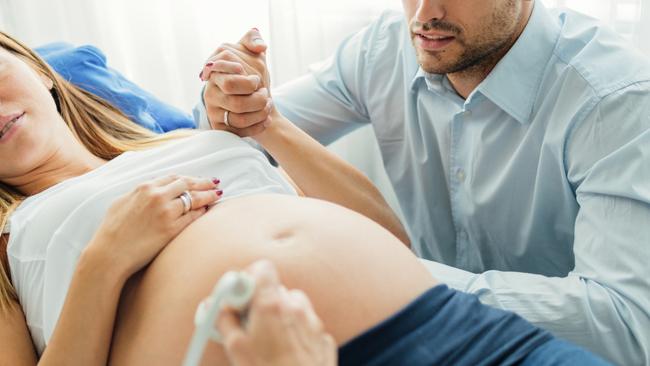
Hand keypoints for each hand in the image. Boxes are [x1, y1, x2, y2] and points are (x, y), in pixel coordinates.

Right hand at [87, 175, 222, 276]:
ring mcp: (165, 212)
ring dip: (208, 195)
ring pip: (194, 199)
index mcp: (144, 188)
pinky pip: (192, 217)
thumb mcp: (121, 202)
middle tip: (215, 183)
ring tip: (218, 194)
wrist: (109, 254)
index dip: (188, 178)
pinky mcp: (171, 229)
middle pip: (187, 184)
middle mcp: (157, 196)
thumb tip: (149, 190)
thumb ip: (138, 194)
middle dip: (203, 183)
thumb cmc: (111, 230)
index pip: (174, 178)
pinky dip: (201, 212)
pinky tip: (207, 210)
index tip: (197, 179)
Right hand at [201, 29, 274, 136]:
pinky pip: (238, 130)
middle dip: (255, 91)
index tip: (255, 79)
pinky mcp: (218, 126)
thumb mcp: (253, 55)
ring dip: (260, 109)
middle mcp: (210, 89)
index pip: (220, 64)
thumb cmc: (252, 76)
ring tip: (268, 104)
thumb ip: (253, 41)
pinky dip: (257, 126)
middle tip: (264, 92)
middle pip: (231, 87)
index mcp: (215, 69)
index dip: (239, 72)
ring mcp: (212, 109)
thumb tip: (260, 47)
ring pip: (238, 112)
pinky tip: (267, 120)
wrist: (256, 103)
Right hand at [217, 260, 336, 365]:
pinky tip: (286, 354)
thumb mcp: (235, 350)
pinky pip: (306, 326)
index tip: (239, 298)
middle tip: (248, 325)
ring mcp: (313, 323)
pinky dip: (296, 333)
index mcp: (271, 305)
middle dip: (261, 303)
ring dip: (280, 317)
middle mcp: (296, 307)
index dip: (248, 280)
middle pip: (275, 289)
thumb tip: (216, 307)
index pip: (262, 268)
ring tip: (268, 342)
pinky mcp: (323, 339)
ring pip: (293, 307)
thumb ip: (223, 320)